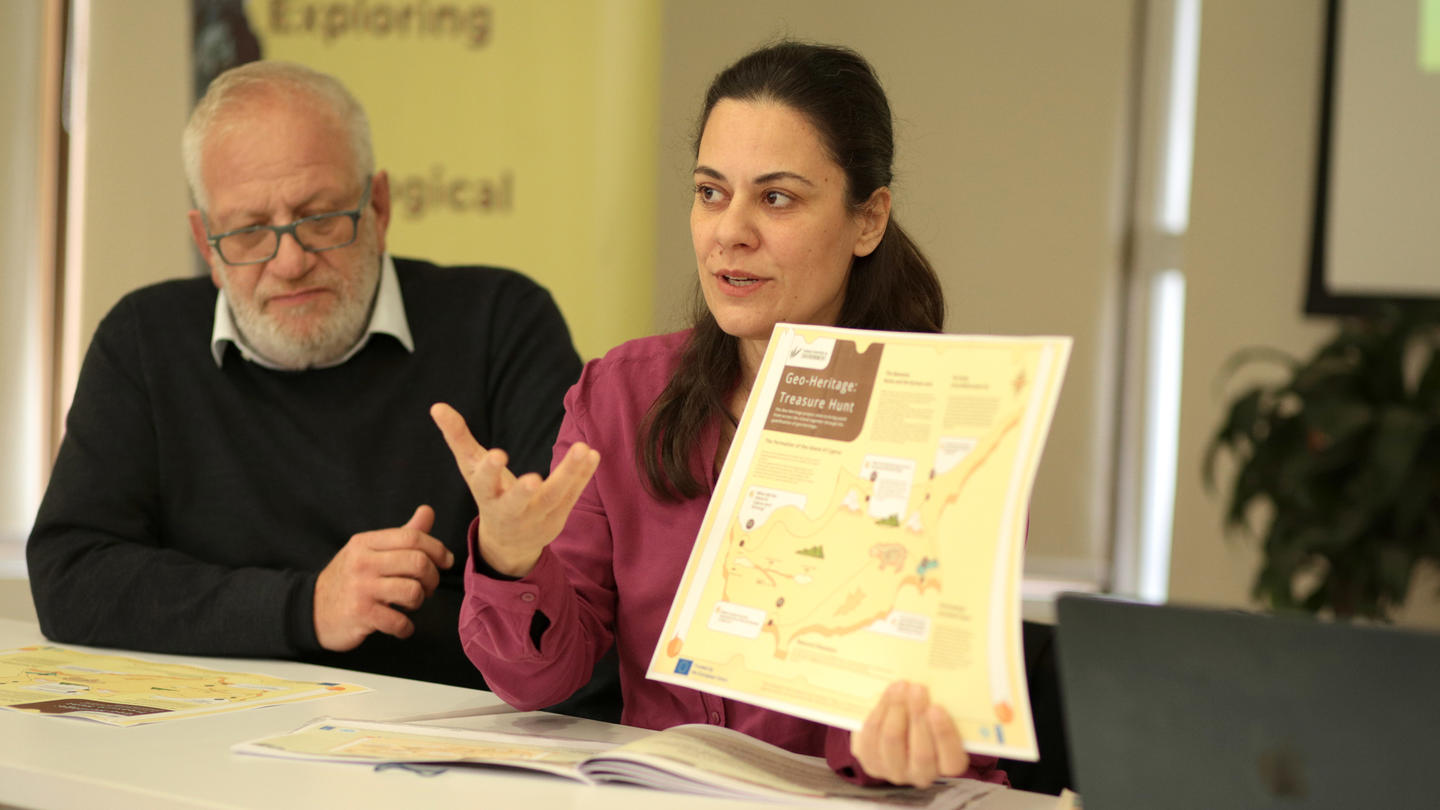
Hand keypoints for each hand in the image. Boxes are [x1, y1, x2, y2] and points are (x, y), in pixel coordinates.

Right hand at [313, 505, 453, 651]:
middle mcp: (362, 562)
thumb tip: (428, 511)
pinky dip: (405, 628)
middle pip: (417, 562)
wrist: (311, 610)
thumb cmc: (349, 579)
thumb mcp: (370, 551)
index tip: (446, 561)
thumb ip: (402, 534)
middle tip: (428, 587)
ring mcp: (360, 588)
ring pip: (412, 592)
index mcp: (366, 542)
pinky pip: (399, 621)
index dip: (437, 549)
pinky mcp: (360, 614)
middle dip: (432, 578)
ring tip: (410, 604)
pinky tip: (400, 626)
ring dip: (419, 602)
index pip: (412, 537)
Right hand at [430, 402, 599, 576]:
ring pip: (553, 497)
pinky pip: (572, 496)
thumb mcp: (470, 468)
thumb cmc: (488, 494)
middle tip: (534, 478)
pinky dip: (583, 475)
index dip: (489, 470)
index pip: (484, 484)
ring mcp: (535, 517)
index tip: (497, 455)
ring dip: (569, 474)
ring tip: (583, 449)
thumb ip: (458, 437)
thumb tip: (436, 406)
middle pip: (517, 502)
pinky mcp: (558, 518)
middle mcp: (510, 511)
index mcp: (486, 496)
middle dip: (524, 491)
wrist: (508, 542)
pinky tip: (593, 454)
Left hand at [851, 681, 969, 787]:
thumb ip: (942, 708)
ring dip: (896, 709)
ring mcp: (895, 771)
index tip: (936, 707)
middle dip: (917, 716)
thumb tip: (940, 682)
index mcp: (948, 765)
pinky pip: (873, 736)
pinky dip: (880, 711)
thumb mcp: (940, 717)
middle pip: (921, 752)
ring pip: (893, 740)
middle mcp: (922, 775)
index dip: (944, 734)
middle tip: (917, 688)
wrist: (897, 732)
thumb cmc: (927, 720)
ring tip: (900, 686)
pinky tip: (888, 695)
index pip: (951, 759)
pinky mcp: (872, 762)